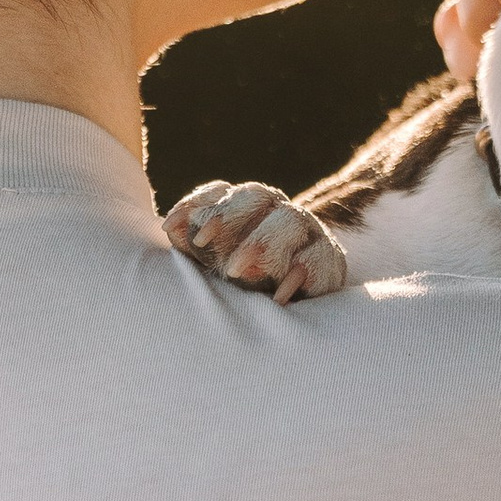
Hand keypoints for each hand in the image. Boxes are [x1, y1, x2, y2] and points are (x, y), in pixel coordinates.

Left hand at [165, 181, 346, 302]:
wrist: (296, 308)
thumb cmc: (243, 284)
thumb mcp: (213, 264)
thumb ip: (193, 244)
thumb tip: (173, 228)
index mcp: (247, 208)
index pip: (221, 193)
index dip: (198, 205)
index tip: (172, 228)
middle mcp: (278, 212)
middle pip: (257, 196)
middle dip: (228, 217)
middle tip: (203, 245)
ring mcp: (307, 232)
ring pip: (291, 220)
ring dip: (262, 244)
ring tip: (237, 271)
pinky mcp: (329, 259)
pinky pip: (321, 258)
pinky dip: (302, 273)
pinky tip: (279, 295)